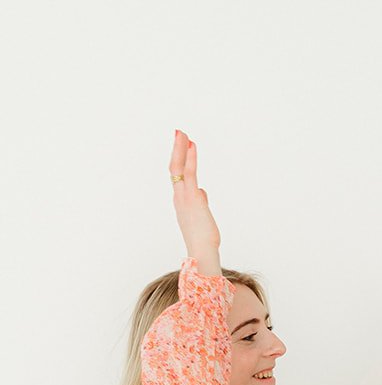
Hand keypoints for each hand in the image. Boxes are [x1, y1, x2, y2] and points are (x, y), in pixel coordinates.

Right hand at [169, 130, 220, 271]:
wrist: (202, 251)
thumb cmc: (203, 239)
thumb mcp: (202, 218)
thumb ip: (200, 202)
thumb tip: (202, 192)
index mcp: (181, 202)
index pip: (178, 177)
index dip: (179, 161)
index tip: (183, 147)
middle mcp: (179, 197)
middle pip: (174, 168)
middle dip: (176, 150)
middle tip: (179, 133)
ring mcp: (184, 196)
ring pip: (179, 167)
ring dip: (181, 148)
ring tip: (183, 133)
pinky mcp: (192, 196)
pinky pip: (190, 172)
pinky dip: (190, 157)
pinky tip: (192, 145)